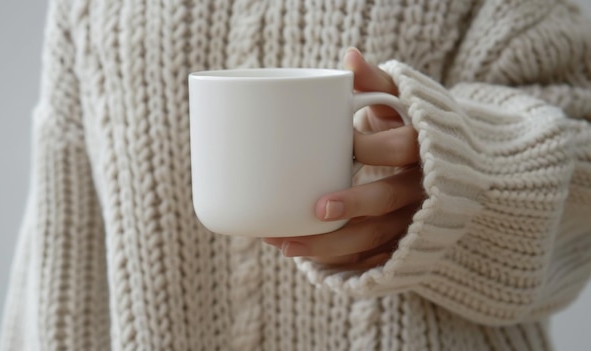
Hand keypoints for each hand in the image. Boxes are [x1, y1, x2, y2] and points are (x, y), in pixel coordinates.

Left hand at [263, 48, 423, 269]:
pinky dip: (343, 262)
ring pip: (376, 238)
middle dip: (353, 206)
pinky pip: (375, 258)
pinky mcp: (403, 243)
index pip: (403, 147)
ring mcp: (414, 221)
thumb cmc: (413, 129)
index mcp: (425, 149)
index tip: (344, 141)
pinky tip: (310, 263)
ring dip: (331, 245)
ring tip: (287, 245)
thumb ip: (377, 83)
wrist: (449, 168)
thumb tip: (349, 57)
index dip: (373, 146)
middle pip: (390, 201)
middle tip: (315, 208)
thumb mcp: (403, 103)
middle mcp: (424, 189)